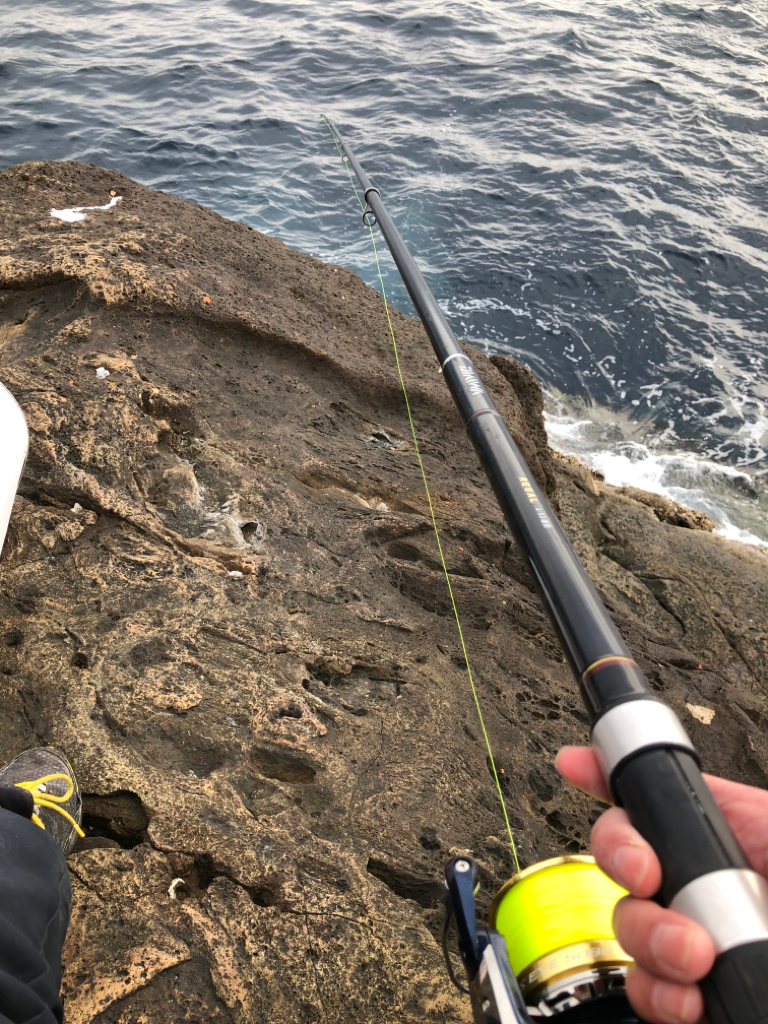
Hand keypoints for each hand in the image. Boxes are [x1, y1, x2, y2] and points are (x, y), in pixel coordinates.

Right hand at [556, 746, 767, 1023]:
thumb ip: (740, 809)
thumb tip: (638, 764)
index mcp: (729, 833)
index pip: (653, 794)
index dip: (605, 774)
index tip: (578, 766)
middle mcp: (702, 883)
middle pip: (621, 854)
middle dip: (624, 860)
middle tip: (653, 876)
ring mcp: (694, 942)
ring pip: (626, 924)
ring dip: (649, 937)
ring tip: (694, 956)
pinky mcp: (696, 996)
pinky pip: (649, 991)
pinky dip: (660, 995)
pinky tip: (690, 997)